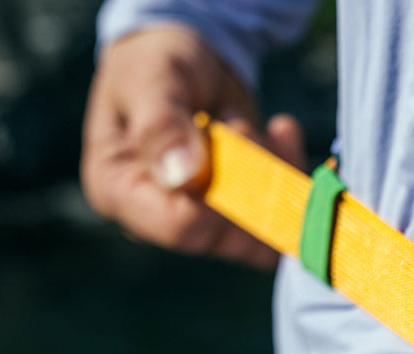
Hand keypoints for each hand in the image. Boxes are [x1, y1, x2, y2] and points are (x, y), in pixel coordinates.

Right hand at [81, 25, 305, 267]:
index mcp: (121, 193)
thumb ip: (161, 124)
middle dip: (251, 178)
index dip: (219, 198)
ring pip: (263, 228)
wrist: (186, 58)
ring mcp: (205, 218)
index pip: (180, 228)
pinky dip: (293, 170)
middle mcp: (161, 217)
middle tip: (242, 124)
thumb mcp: (150, 79)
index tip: (231, 137)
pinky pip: (285, 214)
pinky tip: (282, 130)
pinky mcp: (241, 209)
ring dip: (276, 172)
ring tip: (259, 125)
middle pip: (228, 234)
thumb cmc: (152, 64)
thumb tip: (182, 173)